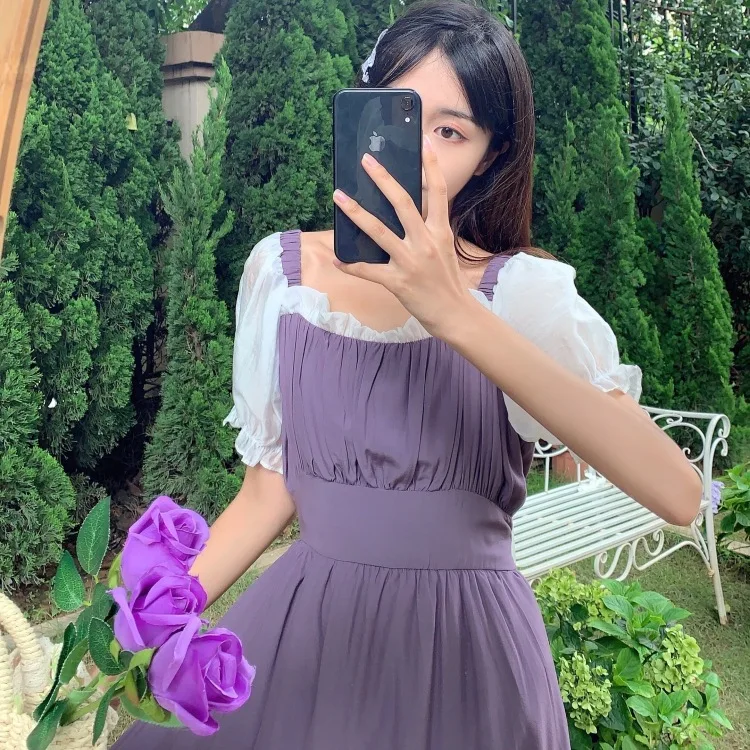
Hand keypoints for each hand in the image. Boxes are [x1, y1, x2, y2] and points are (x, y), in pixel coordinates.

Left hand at [332, 135, 477, 337]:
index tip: (423, 142)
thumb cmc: (447, 280)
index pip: (438, 191)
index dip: (431, 165)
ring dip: (357, 213)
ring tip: (339, 197)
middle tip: (366, 160)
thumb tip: (408, 208)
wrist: (455, 314)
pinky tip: (338, 259)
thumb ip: (429, 228)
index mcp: (440, 231)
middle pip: (404, 203)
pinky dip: (352, 265)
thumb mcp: (445, 248)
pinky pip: (369, 271)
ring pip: (380, 231)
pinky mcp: (398, 282)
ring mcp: (411, 262)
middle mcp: (426, 242)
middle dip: (383, 179)